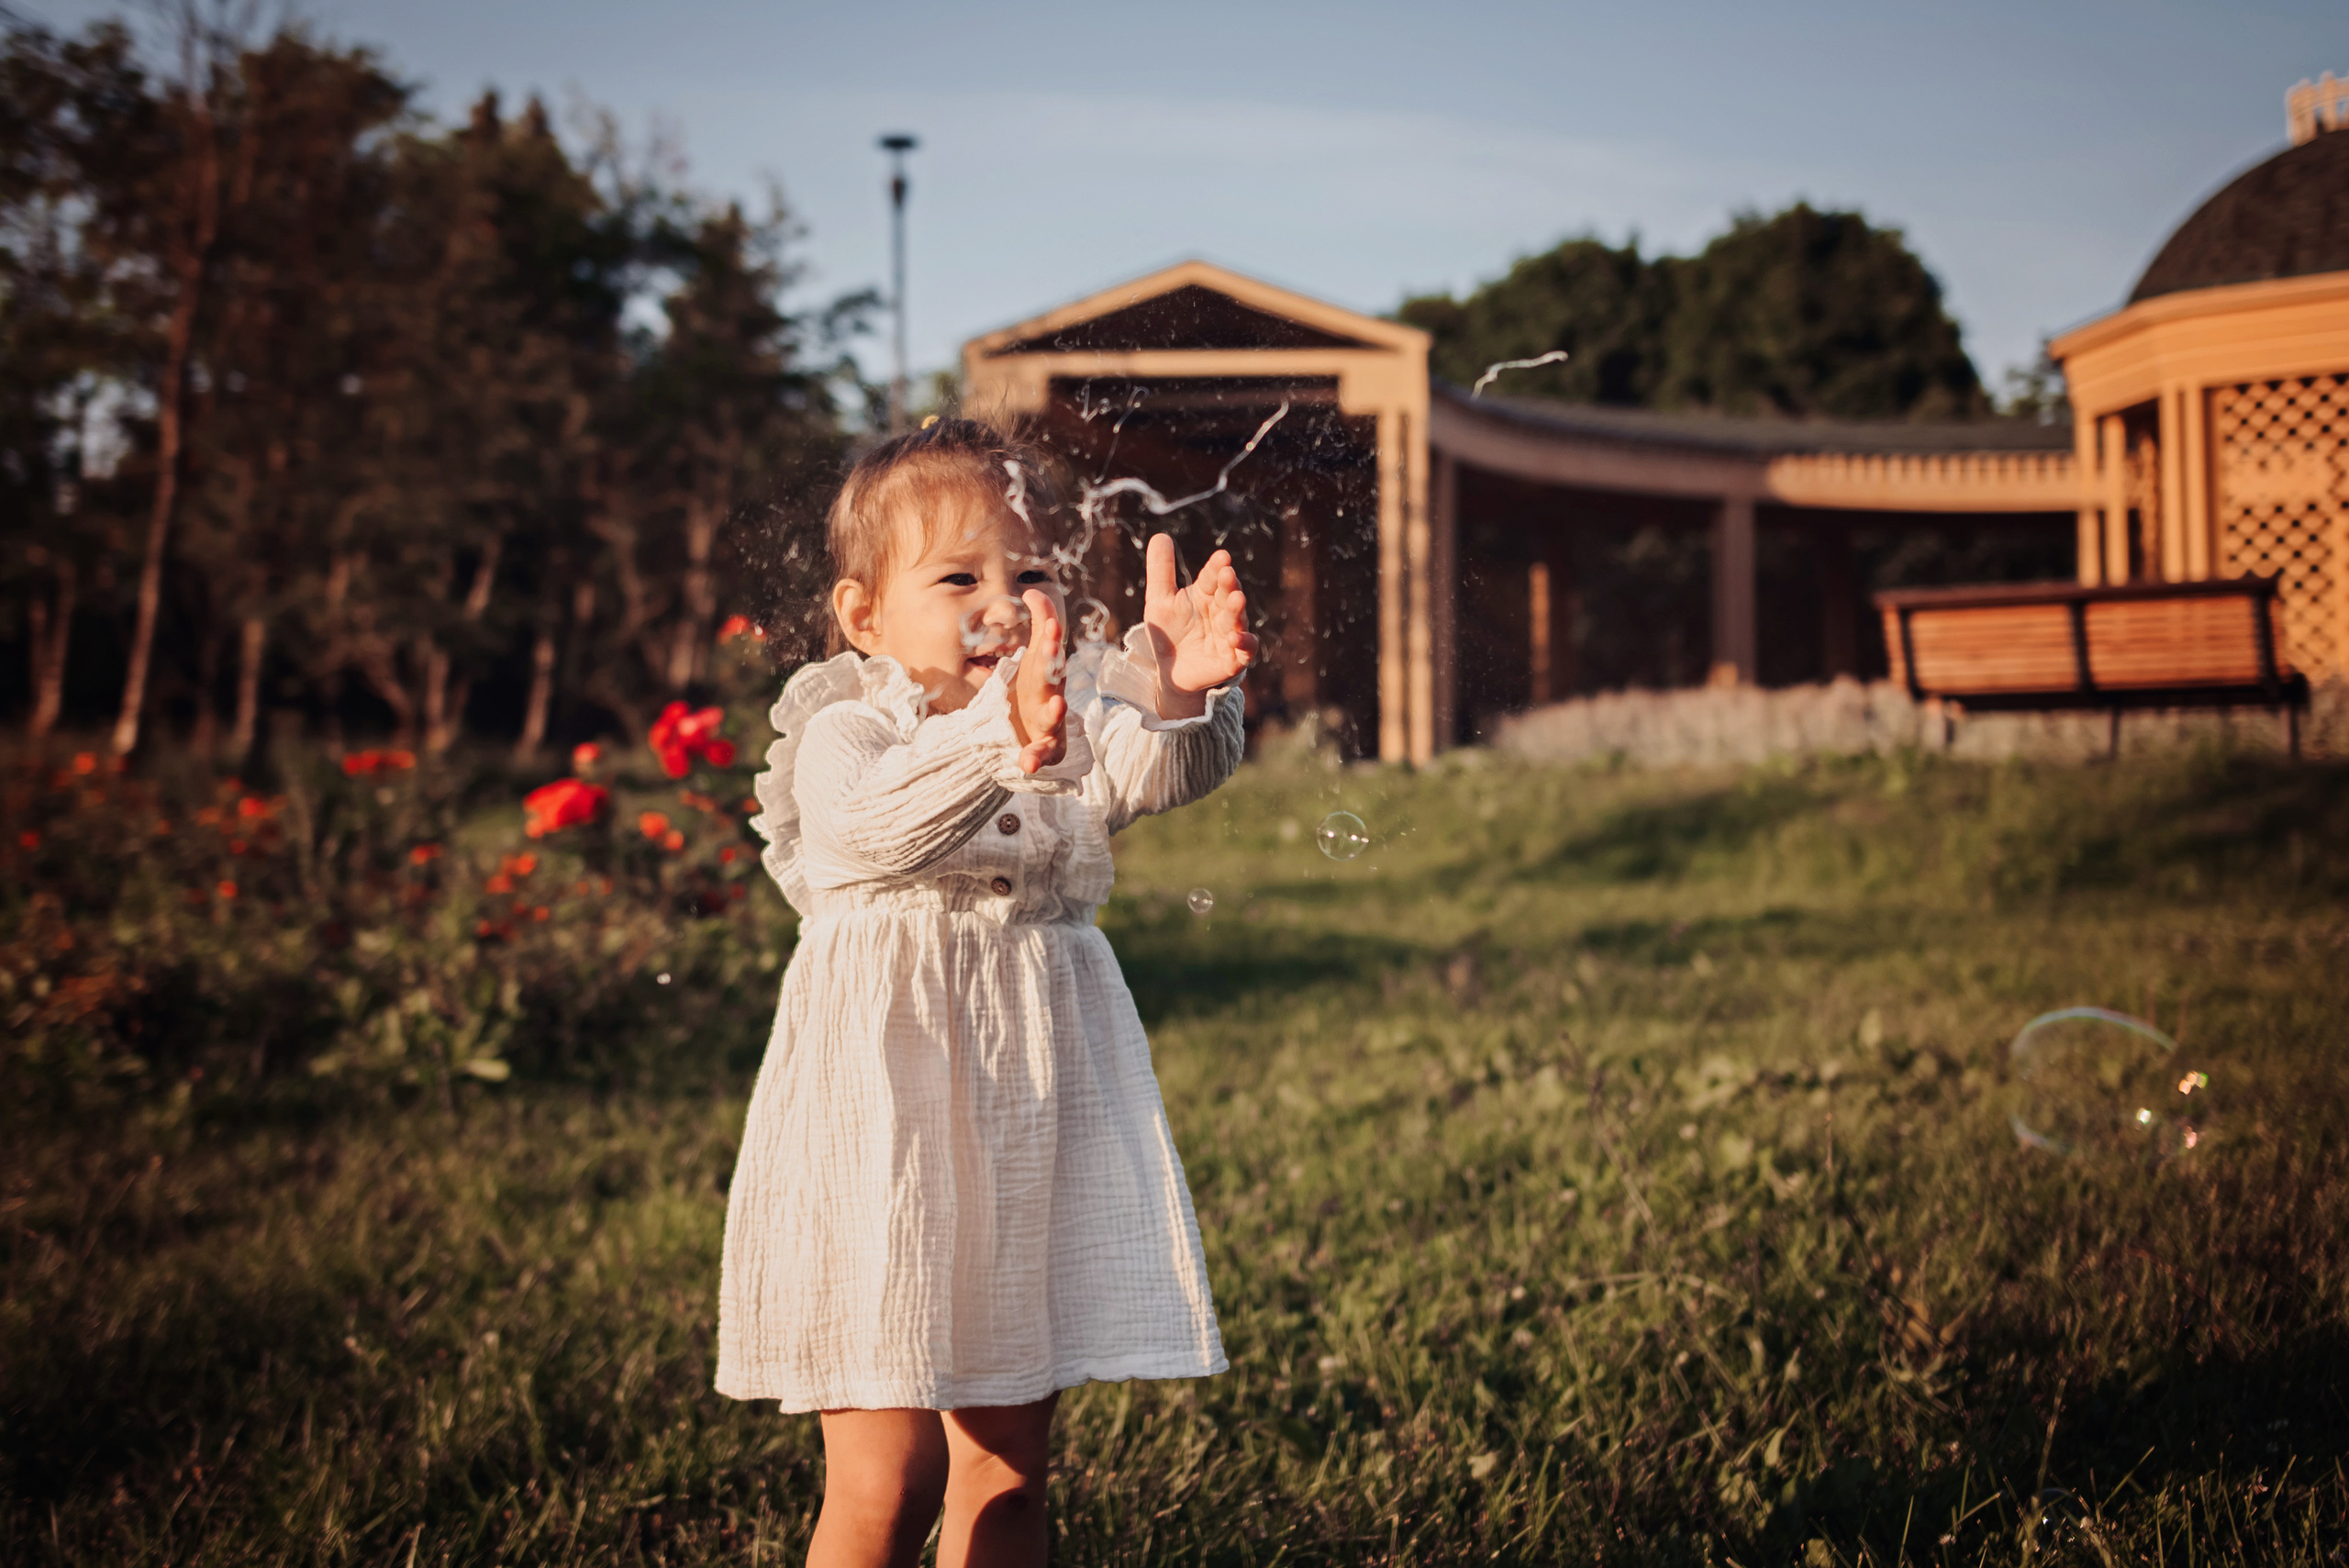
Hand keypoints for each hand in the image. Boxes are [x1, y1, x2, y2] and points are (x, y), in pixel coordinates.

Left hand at [1008, 589, 1066, 773]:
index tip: (1048, 626)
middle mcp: (1052, 696)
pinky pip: (1040, 754)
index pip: (1049, 654)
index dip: (1049, 640)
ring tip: (1056, 704)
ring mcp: (1048, 724)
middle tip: (1049, 649)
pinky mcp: (1042, 748)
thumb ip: (1039, 625)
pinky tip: (1027, 763)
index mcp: (1048, 674)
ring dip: (1054, 711)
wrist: (1029, 732)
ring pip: (1053, 717)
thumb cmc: (1036, 690)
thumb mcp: (1035, 659)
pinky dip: (1035, 758)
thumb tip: (1031, 591)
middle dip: (1051, 666)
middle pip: (1052, 680)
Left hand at [1141, 535, 1255, 718]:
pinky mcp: (1234, 658)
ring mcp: (1231, 634)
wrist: (1170, 671)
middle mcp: (1222, 611)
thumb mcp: (1159, 601)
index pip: (1213, 577)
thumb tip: (1160, 536)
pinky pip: (1245, 650)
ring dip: (1237, 609)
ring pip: (1238, 619)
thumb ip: (1161, 571)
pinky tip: (1234, 637)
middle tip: (1227, 574)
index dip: (1217, 568)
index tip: (1221, 557)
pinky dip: (1243, 643)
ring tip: (1236, 598)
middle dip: (1229, 585)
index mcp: (1206, 594)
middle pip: (1228, 594)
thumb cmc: (1169, 632)